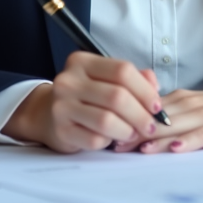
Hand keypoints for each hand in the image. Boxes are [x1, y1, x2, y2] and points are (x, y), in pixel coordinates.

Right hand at [1, 51, 164, 152]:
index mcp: (83, 62)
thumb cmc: (84, 96)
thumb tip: (154, 86)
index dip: (145, 90)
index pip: (122, 70)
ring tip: (133, 133)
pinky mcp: (61, 130)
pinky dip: (109, 141)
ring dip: (128, 130)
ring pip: (107, 120)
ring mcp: (61, 105)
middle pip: (117, 96)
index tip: (157, 106)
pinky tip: (111, 139)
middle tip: (151, 125)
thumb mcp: (105, 80)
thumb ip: (133, 78)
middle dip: (141, 114)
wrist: (46, 114)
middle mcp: (69, 80)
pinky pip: (95, 139)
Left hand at [112, 81, 202, 153]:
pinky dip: (187, 142)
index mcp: (182, 99)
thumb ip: (173, 112)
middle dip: (132, 130)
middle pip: (156, 118)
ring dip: (153, 137)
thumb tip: (142, 123)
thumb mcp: (198, 105)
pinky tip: (175, 148)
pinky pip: (201, 135)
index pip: (148, 108)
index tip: (107, 129)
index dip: (127, 119)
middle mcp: (190, 104)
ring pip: (174, 127)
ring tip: (134, 147)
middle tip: (111, 143)